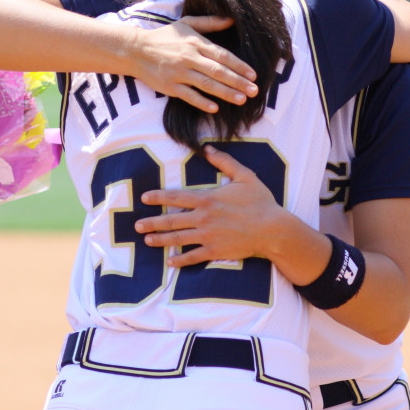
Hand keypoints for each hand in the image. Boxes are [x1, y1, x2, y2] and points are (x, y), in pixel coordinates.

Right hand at [126, 17, 258, 113]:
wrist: (136, 50)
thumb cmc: (164, 37)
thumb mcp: (186, 24)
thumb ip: (210, 22)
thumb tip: (231, 19)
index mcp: (196, 43)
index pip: (222, 55)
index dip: (239, 66)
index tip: (253, 75)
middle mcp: (189, 57)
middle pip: (218, 71)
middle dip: (238, 82)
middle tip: (254, 91)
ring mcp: (179, 73)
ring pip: (206, 84)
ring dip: (225, 93)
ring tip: (241, 100)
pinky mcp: (170, 86)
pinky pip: (188, 95)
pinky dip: (201, 102)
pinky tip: (215, 108)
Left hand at [135, 145, 280, 266]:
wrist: (273, 229)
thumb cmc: (261, 202)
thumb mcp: (245, 176)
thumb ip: (224, 161)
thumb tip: (207, 148)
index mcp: (208, 199)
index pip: (176, 198)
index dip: (158, 197)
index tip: (144, 198)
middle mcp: (203, 218)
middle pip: (171, 221)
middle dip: (152, 222)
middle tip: (137, 225)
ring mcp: (208, 236)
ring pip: (178, 239)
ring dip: (160, 240)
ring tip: (147, 240)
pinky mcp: (215, 251)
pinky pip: (193, 257)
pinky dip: (180, 260)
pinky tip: (170, 262)